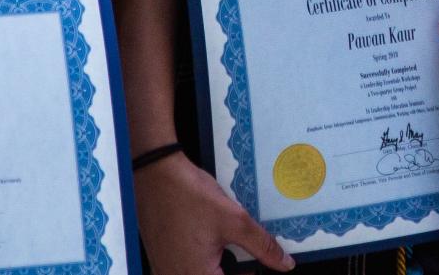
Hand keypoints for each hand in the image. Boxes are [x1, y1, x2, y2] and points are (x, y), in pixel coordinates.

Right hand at [132, 152, 292, 273]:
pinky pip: (188, 268)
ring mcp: (166, 270)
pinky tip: (213, 242)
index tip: (259, 265)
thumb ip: (262, 246)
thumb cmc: (188, 196)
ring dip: (221, 265)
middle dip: (237, 269)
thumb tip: (284, 264)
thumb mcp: (234, 220)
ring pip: (204, 273)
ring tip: (232, 248)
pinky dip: (205, 260)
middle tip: (250, 257)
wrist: (155, 174)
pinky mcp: (162, 259)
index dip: (250, 273)